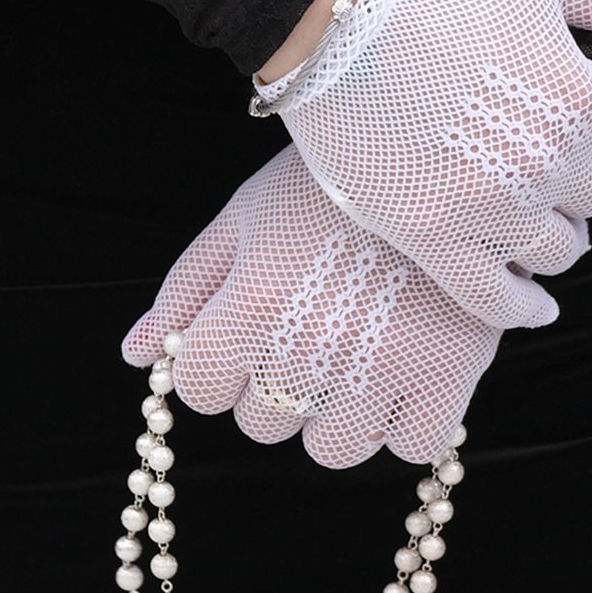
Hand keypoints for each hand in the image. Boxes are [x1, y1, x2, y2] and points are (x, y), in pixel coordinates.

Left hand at [122, 148, 499, 468]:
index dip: (218, 360)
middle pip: (262, 423)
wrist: (440, 143)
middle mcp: (312, 348)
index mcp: (252, 305)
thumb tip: (138, 356)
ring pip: (332, 449)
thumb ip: (186, 290)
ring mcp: (385, 368)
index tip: (248, 330)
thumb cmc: (331, 180)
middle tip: (314, 326)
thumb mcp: (245, 217)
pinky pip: (413, 446)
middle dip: (277, 384)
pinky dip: (408, 423)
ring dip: (339, 413)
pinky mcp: (453, 374)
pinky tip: (409, 373)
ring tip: (362, 351)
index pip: (200, 389)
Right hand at [261, 0, 591, 326]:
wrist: (325, 6)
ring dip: (550, 234)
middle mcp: (545, 159)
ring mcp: (487, 206)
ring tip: (519, 212)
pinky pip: (497, 300)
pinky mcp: (430, 237)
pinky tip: (530, 302)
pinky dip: (521, 307)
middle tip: (523, 148)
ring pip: (558, 249)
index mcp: (580, 93)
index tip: (560, 105)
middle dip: (572, 172)